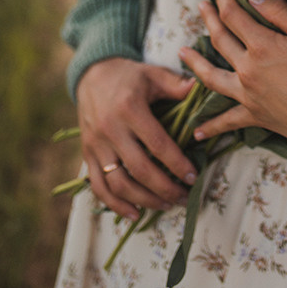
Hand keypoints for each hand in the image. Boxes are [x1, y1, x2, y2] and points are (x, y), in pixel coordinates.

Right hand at [76, 57, 197, 220]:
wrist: (92, 74)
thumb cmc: (129, 76)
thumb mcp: (153, 75)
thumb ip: (176, 85)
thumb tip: (199, 89)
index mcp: (130, 109)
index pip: (157, 144)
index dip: (176, 164)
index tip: (192, 177)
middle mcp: (110, 129)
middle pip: (139, 170)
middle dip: (164, 189)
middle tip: (183, 197)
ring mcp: (96, 145)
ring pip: (118, 184)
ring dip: (144, 200)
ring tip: (165, 206)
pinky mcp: (87, 154)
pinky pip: (98, 186)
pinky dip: (114, 204)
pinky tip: (134, 213)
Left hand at [179, 0, 286, 152]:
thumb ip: (280, 13)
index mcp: (262, 45)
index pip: (233, 16)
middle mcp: (247, 68)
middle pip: (219, 39)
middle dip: (208, 18)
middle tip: (201, 5)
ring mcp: (247, 94)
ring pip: (211, 76)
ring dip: (194, 62)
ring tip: (181, 52)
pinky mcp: (253, 115)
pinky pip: (226, 120)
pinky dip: (211, 126)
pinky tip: (196, 130)